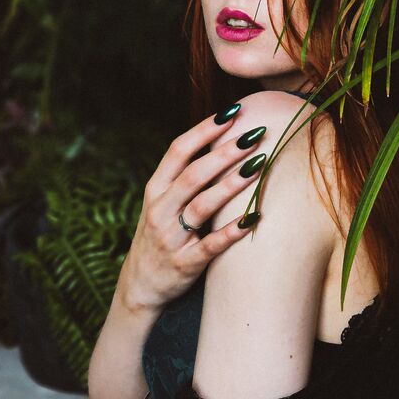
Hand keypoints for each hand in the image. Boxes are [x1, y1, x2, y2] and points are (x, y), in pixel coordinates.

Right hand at [117, 103, 266, 312]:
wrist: (140, 285)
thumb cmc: (161, 234)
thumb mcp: (161, 202)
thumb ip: (184, 175)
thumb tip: (221, 139)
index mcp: (155, 189)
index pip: (178, 151)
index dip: (205, 130)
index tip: (233, 113)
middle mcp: (160, 210)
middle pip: (193, 174)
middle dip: (224, 153)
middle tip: (254, 135)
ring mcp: (171, 238)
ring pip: (202, 206)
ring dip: (230, 185)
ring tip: (258, 165)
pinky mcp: (185, 264)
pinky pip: (211, 245)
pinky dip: (232, 231)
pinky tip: (254, 218)